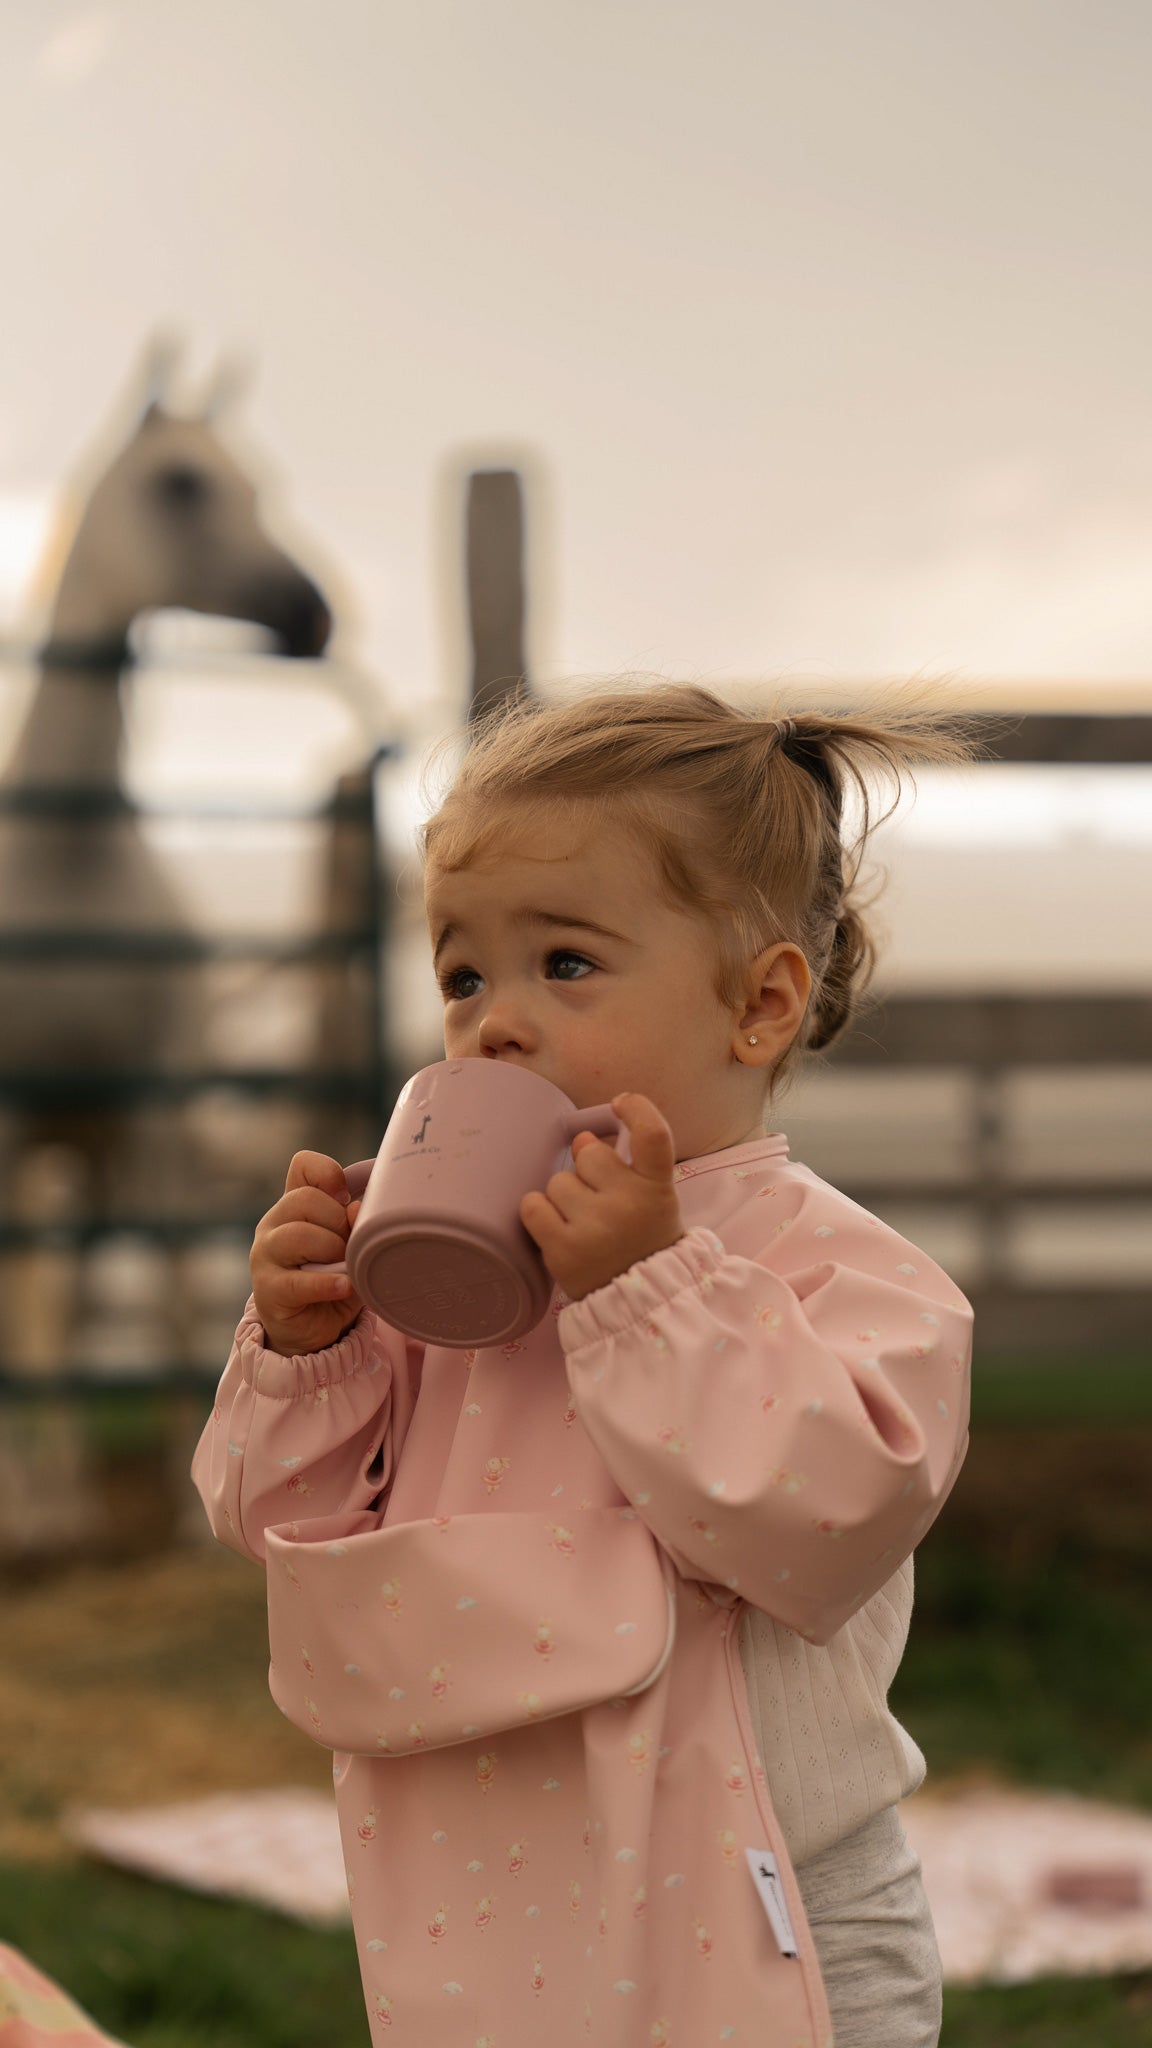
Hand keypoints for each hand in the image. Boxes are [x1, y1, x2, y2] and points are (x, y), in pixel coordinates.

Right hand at [251, 1151, 364, 1355]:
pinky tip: (344, 1286)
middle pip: (305, 1199)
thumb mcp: (351, 1247)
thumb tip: (358, 1209)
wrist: (314, 1329)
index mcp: (294, 1206)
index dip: (328, 1174)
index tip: (346, 1197)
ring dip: (332, 1251)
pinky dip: (327, 1283)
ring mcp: (265, 1256)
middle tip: (349, 1246)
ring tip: (346, 1268)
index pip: (303, 1166)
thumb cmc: (334, 1278)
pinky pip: (298, 1281)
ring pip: (299, 1235)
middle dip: (338, 1222)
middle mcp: (274, 1224)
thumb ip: (355, 1226)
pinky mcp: (268, 1290)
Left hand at [519, 1093, 685, 1301]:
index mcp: (657, 1188)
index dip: (637, 1109)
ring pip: (557, 1180)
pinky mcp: (564, 1250)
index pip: (654, 1134)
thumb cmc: (640, 1239)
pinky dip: (538, 1212)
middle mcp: (629, 1204)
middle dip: (587, 1170)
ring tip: (582, 1223)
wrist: (638, 1300)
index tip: (621, 1104)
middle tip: (601, 1201)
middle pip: (589, 1153)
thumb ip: (624, 1165)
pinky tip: (555, 1227)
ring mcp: (596, 1227)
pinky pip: (532, 1206)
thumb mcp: (650, 1199)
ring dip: (563, 1197)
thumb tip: (581, 1137)